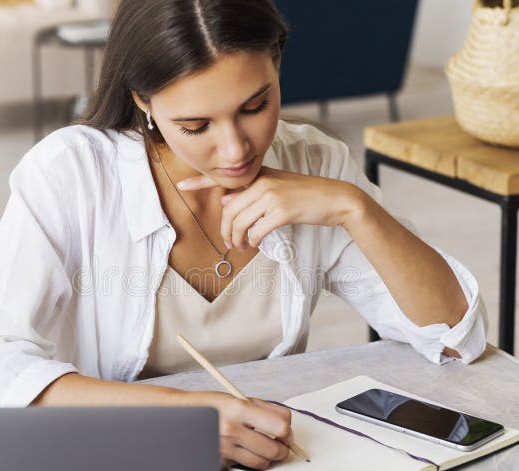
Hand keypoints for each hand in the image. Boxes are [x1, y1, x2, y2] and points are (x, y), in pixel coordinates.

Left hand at [177, 167, 362, 249]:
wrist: (335, 198)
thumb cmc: (307, 195)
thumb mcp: (277, 189)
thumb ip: (252, 194)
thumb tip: (226, 204)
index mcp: (260, 175)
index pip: (224, 179)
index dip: (200, 182)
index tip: (182, 185)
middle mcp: (262, 182)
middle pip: (229, 212)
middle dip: (225, 232)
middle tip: (229, 244)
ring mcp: (271, 195)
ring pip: (239, 223)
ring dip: (237, 240)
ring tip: (241, 247)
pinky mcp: (281, 211)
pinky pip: (255, 231)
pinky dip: (252, 241)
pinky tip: (255, 244)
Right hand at [187, 391, 294, 469]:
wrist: (182, 415)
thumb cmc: (213, 405)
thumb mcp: (239, 398)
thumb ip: (266, 409)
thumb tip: (287, 424)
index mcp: (240, 409)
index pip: (280, 426)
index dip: (288, 431)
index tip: (287, 432)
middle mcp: (232, 429)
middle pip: (274, 449)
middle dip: (283, 449)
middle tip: (282, 445)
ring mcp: (225, 447)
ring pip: (262, 462)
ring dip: (270, 458)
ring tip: (267, 449)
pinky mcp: (220, 460)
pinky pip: (246, 465)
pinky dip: (251, 460)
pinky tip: (247, 450)